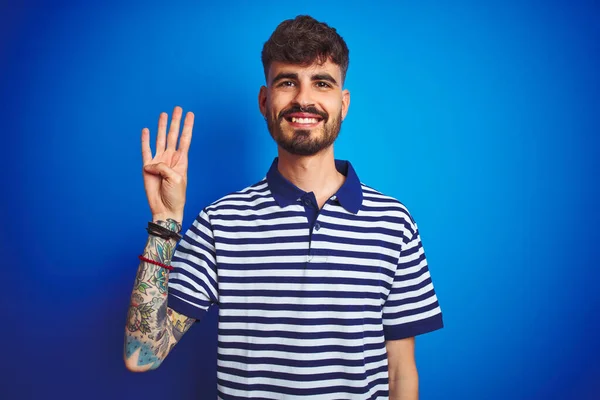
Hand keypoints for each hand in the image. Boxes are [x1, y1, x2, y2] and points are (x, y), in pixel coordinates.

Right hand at [141, 106, 193, 222]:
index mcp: (181, 161)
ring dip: (162, 127)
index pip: (185, 139)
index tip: (190, 114)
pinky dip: (145, 140)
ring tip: (164, 114)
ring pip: (160, 139)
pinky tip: (146, 130)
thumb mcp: (175, 179)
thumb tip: (151, 163)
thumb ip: (164, 167)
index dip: (188, 126)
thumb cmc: (175, 196)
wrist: (165, 209)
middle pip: (173, 135)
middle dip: (176, 122)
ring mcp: (159, 162)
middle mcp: (170, 158)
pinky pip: (146, 151)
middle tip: (178, 108)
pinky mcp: (148, 167)